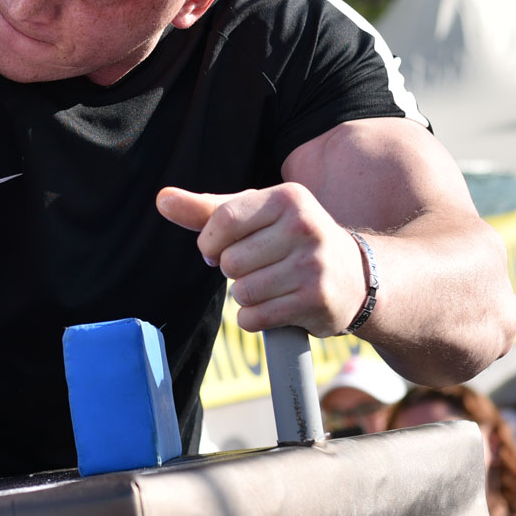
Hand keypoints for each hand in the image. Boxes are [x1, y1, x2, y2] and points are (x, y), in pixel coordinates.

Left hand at [156, 182, 366, 334]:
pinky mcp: (316, 301)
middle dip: (235, 271)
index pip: (223, 219)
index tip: (219, 250)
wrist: (354, 276)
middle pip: (231, 261)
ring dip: (246, 296)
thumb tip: (161, 199)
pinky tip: (276, 306)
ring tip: (272, 285)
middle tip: (260, 267)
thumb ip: (207, 209)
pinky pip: (255, 318)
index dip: (210, 242)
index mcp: (287, 197)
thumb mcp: (256, 216)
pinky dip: (255, 318)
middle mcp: (305, 227)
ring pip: (242, 292)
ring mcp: (313, 265)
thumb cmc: (292, 240)